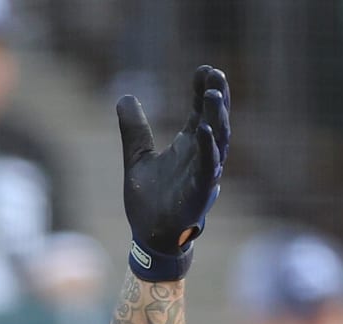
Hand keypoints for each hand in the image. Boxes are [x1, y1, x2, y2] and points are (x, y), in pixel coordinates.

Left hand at [117, 65, 230, 280]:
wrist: (150, 236)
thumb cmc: (149, 200)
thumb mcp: (136, 157)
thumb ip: (134, 128)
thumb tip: (125, 96)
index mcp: (189, 145)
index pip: (201, 111)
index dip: (202, 90)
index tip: (203, 68)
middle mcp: (201, 156)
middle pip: (215, 120)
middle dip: (217, 96)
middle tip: (216, 72)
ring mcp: (204, 173)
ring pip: (218, 140)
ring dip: (216, 116)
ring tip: (212, 93)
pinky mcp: (200, 192)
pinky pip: (209, 168)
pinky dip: (209, 149)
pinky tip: (204, 130)